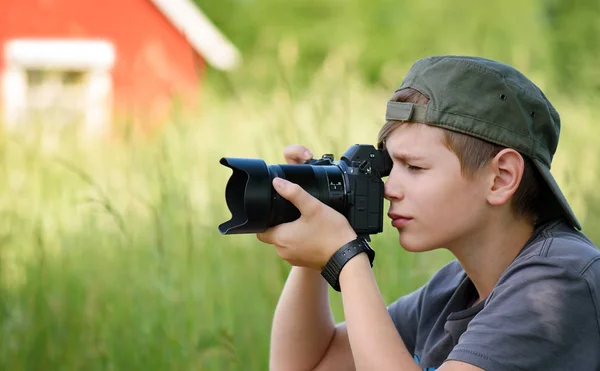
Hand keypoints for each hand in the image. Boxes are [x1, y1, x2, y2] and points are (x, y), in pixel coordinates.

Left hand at [256, 145, 356, 270]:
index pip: (260, 230)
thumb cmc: (331, 233)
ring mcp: (292, 259)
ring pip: (284, 242)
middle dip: (280, 224)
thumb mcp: (313, 207)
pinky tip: (312, 233)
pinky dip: (300, 241)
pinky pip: (295, 249)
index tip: (274, 211)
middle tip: (294, 213)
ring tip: (305, 223)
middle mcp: (283, 251)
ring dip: (291, 233)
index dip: (264, 219)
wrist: (347, 257)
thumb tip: (277, 182)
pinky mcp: (303, 262)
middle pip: (272, 234)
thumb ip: (294, 193)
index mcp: (281, 238)